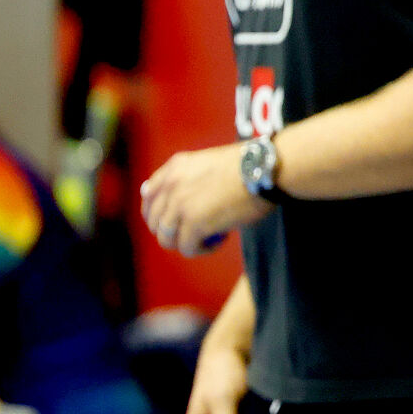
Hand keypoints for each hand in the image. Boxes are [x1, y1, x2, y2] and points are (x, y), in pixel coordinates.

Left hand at [140, 143, 269, 255]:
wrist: (263, 168)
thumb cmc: (247, 166)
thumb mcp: (208, 164)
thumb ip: (189, 180)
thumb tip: (180, 207)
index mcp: (174, 167)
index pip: (148, 196)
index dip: (158, 214)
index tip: (175, 222)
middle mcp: (171, 184)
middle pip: (155, 221)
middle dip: (174, 231)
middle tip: (197, 232)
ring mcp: (180, 205)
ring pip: (166, 239)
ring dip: (187, 242)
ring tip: (209, 238)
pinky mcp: (194, 223)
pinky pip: (187, 248)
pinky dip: (202, 249)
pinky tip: (219, 240)